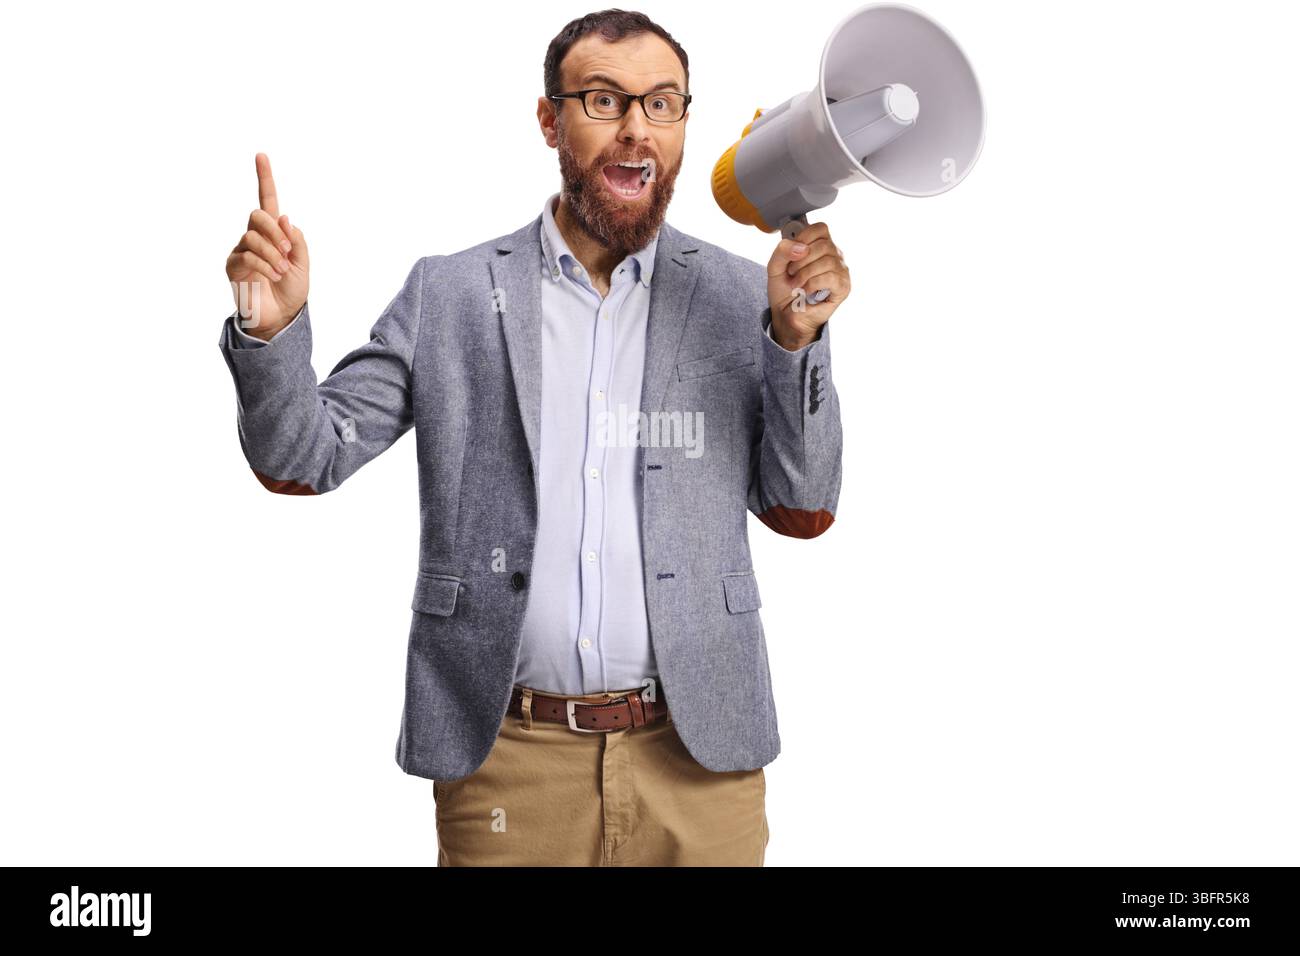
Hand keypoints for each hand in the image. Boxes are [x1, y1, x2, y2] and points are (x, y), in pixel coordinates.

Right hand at [225, 153, 309, 339]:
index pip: (267, 200)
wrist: (281, 316)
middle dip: (275, 231)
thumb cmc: (291, 290)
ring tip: (282, 270)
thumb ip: (296, 239)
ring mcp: (242, 249)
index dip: (265, 178)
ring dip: (272, 253)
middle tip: (288, 252)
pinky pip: (246, 254)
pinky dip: (264, 264)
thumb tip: (284, 217)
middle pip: (258, 215)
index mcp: (274, 232)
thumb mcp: (303, 263)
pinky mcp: (233, 265)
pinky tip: (273, 276)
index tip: (261, 155)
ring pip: (253, 236)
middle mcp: (255, 236)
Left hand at [766, 221, 849, 350]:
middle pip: (824, 245)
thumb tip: (801, 248)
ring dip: (805, 273)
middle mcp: (834, 256)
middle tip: (791, 273)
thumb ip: (782, 251)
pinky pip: (831, 277)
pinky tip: (805, 290)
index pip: (821, 228)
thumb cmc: (784, 289)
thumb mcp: (775, 267)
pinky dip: (812, 284)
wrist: (786, 314)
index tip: (792, 252)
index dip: (804, 237)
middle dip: (801, 260)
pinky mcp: (843, 287)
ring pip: (827, 261)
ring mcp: (841, 271)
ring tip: (796, 284)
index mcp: (820, 245)